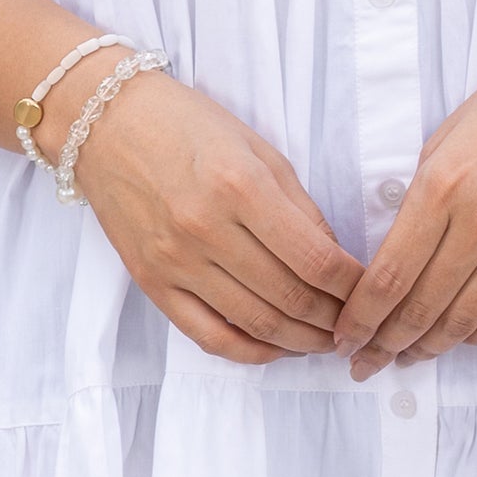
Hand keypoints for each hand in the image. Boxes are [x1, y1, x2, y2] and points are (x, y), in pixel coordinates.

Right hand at [57, 67, 359, 363]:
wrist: (105, 124)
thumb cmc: (186, 125)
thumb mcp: (256, 149)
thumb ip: (299, 206)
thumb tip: (336, 260)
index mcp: (240, 187)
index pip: (317, 259)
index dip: (354, 286)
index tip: (370, 292)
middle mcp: (207, 229)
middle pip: (291, 298)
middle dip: (335, 320)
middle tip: (356, 325)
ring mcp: (176, 261)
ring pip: (256, 324)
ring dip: (302, 341)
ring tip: (326, 341)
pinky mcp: (152, 282)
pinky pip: (209, 336)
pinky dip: (250, 352)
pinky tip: (276, 348)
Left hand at [335, 22, 476, 366]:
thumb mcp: (448, 134)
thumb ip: (420, 193)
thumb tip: (393, 249)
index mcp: (442, 185)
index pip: (388, 275)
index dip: (360, 319)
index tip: (343, 338)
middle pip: (421, 307)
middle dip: (384, 344)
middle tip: (364, 363)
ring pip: (465, 320)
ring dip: (429, 348)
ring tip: (405, 359)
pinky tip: (460, 339)